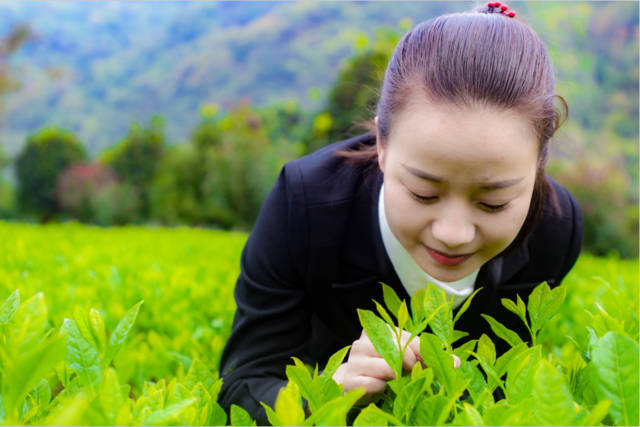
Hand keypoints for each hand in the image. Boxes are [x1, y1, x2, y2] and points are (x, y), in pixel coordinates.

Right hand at [332, 329, 459, 395]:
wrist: (354, 385)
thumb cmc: (384, 370)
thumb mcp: (406, 360)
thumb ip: (428, 358)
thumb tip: (457, 363)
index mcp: (378, 330)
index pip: (407, 337)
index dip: (422, 352)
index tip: (428, 364)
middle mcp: (363, 342)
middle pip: (398, 349)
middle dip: (411, 364)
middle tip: (413, 372)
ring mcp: (354, 360)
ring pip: (387, 366)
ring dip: (397, 376)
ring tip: (397, 380)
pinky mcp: (349, 379)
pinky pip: (373, 383)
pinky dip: (382, 389)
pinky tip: (382, 388)